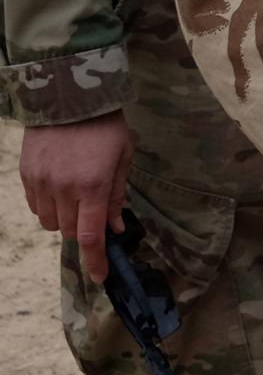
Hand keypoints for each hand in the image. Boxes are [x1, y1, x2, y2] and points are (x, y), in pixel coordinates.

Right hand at [19, 112, 133, 280]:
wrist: (68, 97)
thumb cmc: (105, 126)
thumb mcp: (123, 157)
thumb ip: (118, 195)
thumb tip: (115, 228)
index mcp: (93, 186)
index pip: (90, 236)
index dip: (95, 260)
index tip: (100, 277)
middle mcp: (64, 189)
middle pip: (69, 232)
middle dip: (84, 231)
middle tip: (96, 214)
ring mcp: (41, 183)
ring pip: (50, 222)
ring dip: (65, 220)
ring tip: (78, 197)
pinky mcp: (26, 176)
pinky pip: (35, 207)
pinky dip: (48, 207)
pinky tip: (60, 190)